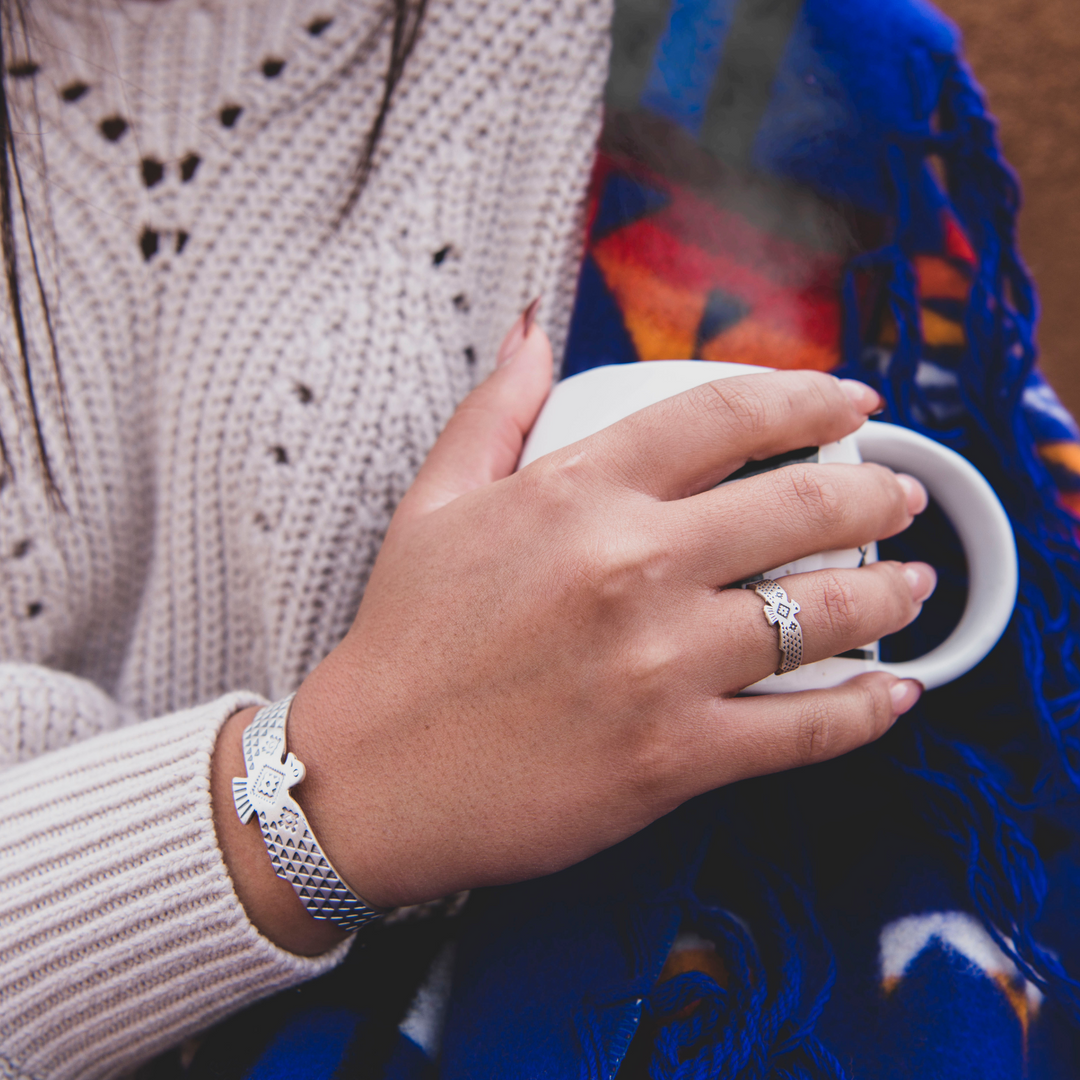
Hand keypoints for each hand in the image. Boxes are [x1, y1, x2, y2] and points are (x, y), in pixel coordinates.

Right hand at [214, 317, 931, 952]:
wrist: (369, 779)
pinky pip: (805, 729)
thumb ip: (494, 408)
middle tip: (902, 496)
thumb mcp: (434, 503)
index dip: (808, 398)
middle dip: (877, 493)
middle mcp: (632, 566)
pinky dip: (866, 710)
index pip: (725, 415)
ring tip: (915, 587)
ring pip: (823, 615)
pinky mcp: (675, 758)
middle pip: (803, 506)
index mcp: (578, 493)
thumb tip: (532, 327)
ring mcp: (661, 665)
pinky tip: (894, 692)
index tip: (853, 403)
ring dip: (890, 595)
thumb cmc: (402, 638)